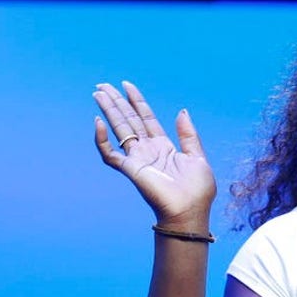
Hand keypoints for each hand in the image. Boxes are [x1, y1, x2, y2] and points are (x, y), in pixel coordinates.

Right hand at [92, 81, 216, 226]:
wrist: (190, 212)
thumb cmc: (198, 191)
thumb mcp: (198, 157)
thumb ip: (188, 135)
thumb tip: (182, 111)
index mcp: (164, 146)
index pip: (146, 118)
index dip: (137, 101)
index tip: (127, 85)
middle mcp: (148, 150)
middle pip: (129, 119)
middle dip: (117, 101)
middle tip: (103, 85)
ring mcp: (137, 158)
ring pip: (118, 129)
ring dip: (108, 111)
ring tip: (98, 93)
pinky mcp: (130, 169)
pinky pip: (109, 154)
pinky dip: (101, 140)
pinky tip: (98, 122)